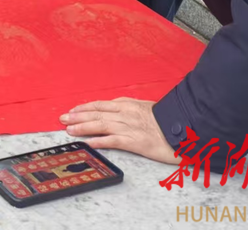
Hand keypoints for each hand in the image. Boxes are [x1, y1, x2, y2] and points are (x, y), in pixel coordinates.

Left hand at [60, 98, 177, 163]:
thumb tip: (116, 109)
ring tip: (69, 129)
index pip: (100, 105)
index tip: (72, 110)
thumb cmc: (169, 120)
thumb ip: (130, 108)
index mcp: (128, 105)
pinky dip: (98, 141)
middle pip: (96, 113)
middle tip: (62, 119)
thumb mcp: (147, 108)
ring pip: (100, 125)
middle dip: (77, 116)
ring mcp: (129, 127)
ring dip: (82, 127)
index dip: (84, 107)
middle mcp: (125, 114)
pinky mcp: (135, 141)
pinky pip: (113, 140)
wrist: (185, 128)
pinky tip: (87, 142)